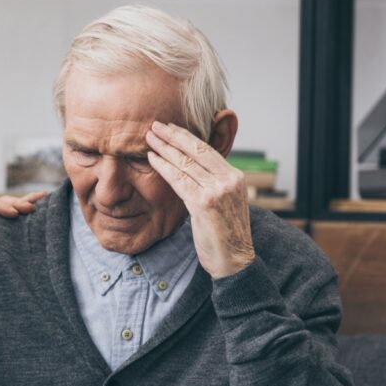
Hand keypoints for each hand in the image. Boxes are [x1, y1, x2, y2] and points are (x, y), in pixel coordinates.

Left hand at [0, 191, 46, 264]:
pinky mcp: (2, 231)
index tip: (14, 213)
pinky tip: (42, 199)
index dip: (2, 208)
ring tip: (42, 198)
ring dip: (26, 202)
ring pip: (11, 206)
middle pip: (3, 203)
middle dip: (17, 204)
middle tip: (30, 209)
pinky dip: (27, 205)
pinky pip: (16, 216)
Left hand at [145, 121, 254, 278]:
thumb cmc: (224, 236)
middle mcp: (229, 179)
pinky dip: (163, 167)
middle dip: (174, 135)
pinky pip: (179, 180)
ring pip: (186, 162)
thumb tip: (193, 172)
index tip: (171, 128)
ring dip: (165, 147)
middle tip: (155, 125)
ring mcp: (218, 191)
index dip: (187, 137)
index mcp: (235, 177)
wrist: (234, 261)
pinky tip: (151, 158)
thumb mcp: (223, 204)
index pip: (208, 150)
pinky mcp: (204, 203)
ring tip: (149, 137)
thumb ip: (211, 186)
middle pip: (197, 150)